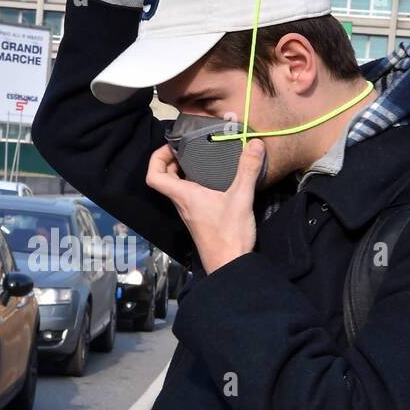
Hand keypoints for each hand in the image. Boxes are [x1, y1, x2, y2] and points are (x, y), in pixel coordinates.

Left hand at [145, 139, 265, 273]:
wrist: (230, 266)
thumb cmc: (229, 235)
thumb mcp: (241, 198)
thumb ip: (247, 170)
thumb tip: (255, 143)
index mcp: (184, 196)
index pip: (154, 176)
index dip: (157, 158)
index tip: (172, 146)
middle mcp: (182, 204)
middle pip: (164, 180)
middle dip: (171, 161)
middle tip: (188, 148)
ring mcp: (190, 213)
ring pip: (177, 188)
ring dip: (183, 172)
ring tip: (200, 158)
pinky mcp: (200, 219)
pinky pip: (190, 196)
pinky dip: (195, 184)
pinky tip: (214, 180)